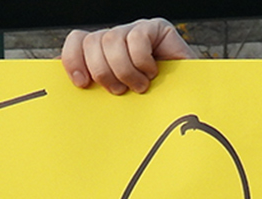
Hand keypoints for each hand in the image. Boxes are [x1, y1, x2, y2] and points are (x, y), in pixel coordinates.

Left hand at [61, 18, 192, 94]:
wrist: (188, 105)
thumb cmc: (150, 107)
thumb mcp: (118, 99)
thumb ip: (98, 91)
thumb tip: (73, 96)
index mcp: (102, 52)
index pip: (77, 40)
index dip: (73, 59)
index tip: (82, 83)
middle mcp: (117, 37)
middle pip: (93, 41)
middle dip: (102, 72)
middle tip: (119, 91)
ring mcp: (136, 30)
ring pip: (111, 40)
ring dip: (124, 70)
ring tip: (139, 87)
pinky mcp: (156, 28)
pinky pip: (137, 39)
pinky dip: (141, 61)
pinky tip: (152, 73)